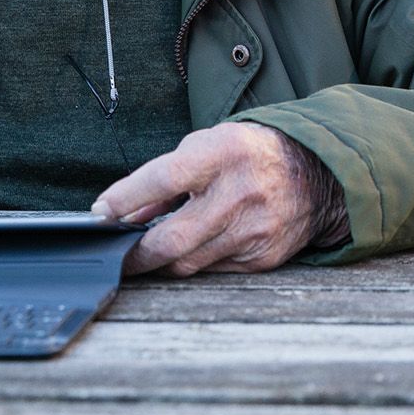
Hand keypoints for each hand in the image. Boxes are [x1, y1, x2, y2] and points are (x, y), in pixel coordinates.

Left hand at [92, 122, 336, 276]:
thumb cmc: (247, 155)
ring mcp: (253, 230)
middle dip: (136, 254)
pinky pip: (213, 269)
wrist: (313, 175)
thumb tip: (121, 212)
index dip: (126, 198)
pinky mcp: (262, 258)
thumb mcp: (206, 145)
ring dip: (161, 261)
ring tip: (147, 253)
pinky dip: (195, 262)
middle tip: (117, 254)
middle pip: (173, 239)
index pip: (165, 178)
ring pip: (189, 262)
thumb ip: (164, 178)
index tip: (100, 212)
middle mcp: (240, 193)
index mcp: (223, 153)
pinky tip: (190, 250)